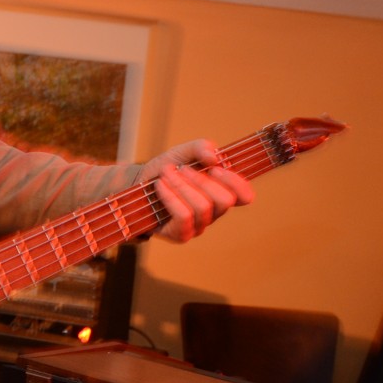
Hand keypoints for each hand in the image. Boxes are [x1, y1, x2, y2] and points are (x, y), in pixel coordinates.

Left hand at [138, 139, 254, 242]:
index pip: (245, 196)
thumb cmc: (166, 170)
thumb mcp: (183, 152)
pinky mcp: (181, 235)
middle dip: (202, 180)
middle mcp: (213, 212)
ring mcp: (198, 226)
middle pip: (224, 201)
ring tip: (166, 173)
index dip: (236, 183)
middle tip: (183, 169)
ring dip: (182, 185)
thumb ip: (201, 147)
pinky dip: (171, 196)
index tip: (215, 169)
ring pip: (202, 207)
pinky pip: (184, 216)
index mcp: (220, 193)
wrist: (137, 185)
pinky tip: (160, 186)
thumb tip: (214, 158)